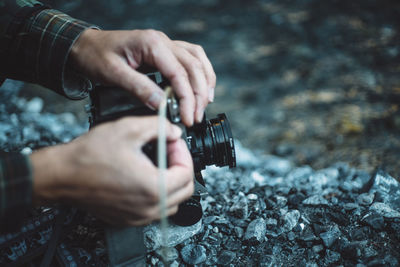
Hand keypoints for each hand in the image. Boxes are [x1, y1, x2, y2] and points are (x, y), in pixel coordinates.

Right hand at [31, 116, 193, 225]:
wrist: (61, 175)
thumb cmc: (89, 156)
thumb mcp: (128, 129)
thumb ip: (159, 127)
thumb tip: (174, 131)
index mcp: (153, 188)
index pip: (187, 173)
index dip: (183, 152)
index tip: (173, 142)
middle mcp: (148, 208)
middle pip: (185, 190)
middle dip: (181, 166)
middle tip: (168, 150)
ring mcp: (138, 217)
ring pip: (172, 202)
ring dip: (172, 180)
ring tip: (158, 162)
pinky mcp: (129, 219)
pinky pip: (155, 209)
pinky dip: (158, 193)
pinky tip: (145, 176)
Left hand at [70, 29, 215, 125]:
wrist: (85, 45)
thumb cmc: (95, 56)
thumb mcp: (113, 74)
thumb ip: (139, 88)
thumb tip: (161, 104)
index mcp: (151, 44)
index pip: (179, 73)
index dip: (187, 98)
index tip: (187, 117)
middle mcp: (162, 41)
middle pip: (193, 67)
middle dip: (198, 95)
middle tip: (195, 117)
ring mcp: (165, 44)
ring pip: (197, 60)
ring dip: (204, 82)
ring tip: (204, 104)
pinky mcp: (164, 50)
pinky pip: (191, 57)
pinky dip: (200, 72)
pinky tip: (202, 85)